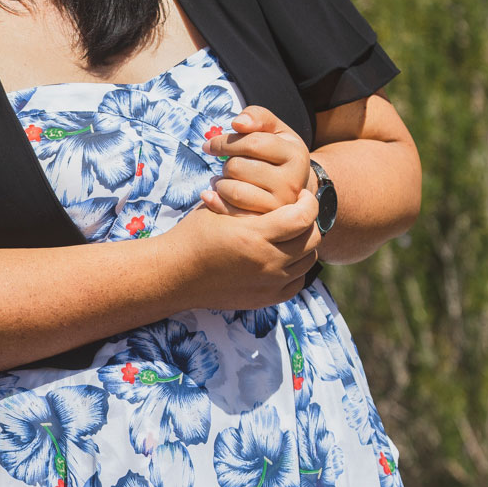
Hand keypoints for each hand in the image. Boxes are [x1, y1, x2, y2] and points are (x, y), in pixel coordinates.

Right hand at [166, 190, 320, 309]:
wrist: (175, 274)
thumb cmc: (195, 235)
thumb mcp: (221, 209)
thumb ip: (252, 200)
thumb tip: (280, 188)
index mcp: (254, 235)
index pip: (302, 217)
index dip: (308, 202)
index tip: (301, 196)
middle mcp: (267, 262)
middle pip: (312, 240)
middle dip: (309, 221)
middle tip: (298, 212)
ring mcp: (269, 284)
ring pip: (309, 261)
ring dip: (305, 244)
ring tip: (291, 233)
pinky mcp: (266, 298)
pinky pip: (298, 282)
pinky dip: (296, 268)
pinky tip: (283, 256)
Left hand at [202, 106, 311, 216]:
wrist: (294, 187)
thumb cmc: (277, 153)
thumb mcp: (275, 130)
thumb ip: (258, 117)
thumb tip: (238, 123)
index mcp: (295, 154)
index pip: (253, 143)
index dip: (225, 142)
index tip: (209, 146)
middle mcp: (292, 182)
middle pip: (239, 167)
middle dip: (226, 163)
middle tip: (227, 165)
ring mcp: (280, 205)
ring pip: (234, 191)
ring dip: (221, 183)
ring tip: (224, 179)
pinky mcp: (267, 223)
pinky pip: (233, 213)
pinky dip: (217, 201)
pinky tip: (213, 194)